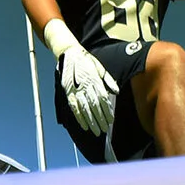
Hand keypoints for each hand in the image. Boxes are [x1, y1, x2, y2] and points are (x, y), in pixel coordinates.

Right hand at [44, 19, 117, 134]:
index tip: (111, 120)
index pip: (102, 99)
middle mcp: (85, 85)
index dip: (106, 110)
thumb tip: (116, 92)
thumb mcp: (100, 68)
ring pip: (84, 108)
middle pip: (94, 106)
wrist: (70, 53)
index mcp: (94, 79)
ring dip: (91, 121)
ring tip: (96, 131)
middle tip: (104, 129)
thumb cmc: (87, 61)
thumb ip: (108, 80)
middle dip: (100, 119)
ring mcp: (75, 89)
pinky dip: (79, 117)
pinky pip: (74, 107)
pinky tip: (84, 125)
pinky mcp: (68, 92)